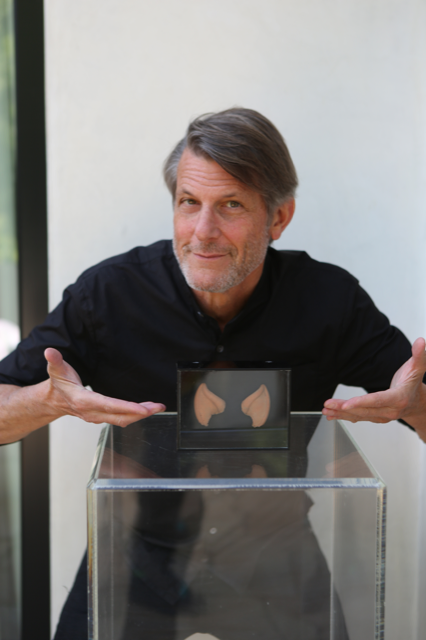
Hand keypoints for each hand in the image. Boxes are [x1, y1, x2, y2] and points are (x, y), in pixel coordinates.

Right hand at [45, 348, 165, 426]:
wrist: (53, 400)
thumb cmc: (58, 384)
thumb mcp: (56, 370)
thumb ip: (55, 360)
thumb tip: (50, 351)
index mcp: (83, 401)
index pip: (108, 405)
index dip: (126, 407)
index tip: (142, 408)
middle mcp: (92, 412)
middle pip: (120, 416)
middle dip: (140, 413)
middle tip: (158, 407)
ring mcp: (97, 417)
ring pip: (122, 419)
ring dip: (140, 415)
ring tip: (156, 407)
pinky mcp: (102, 417)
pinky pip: (121, 419)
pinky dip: (134, 415)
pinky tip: (145, 409)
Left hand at [322, 337, 425, 439]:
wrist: (417, 403)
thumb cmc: (413, 383)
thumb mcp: (417, 368)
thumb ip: (419, 355)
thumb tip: (421, 341)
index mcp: (398, 398)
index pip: (378, 400)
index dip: (362, 402)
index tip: (347, 404)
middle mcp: (390, 411)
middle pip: (364, 410)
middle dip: (344, 408)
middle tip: (328, 404)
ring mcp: (382, 416)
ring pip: (359, 415)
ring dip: (341, 414)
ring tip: (325, 409)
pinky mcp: (376, 418)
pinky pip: (358, 418)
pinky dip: (344, 417)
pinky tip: (331, 415)